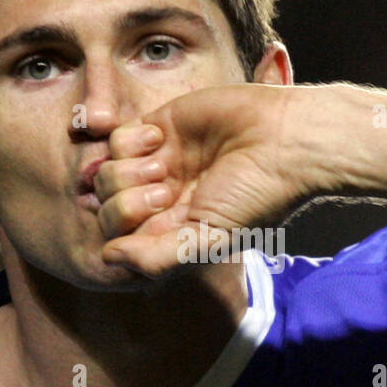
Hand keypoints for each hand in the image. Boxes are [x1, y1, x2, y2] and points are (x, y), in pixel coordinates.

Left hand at [94, 83, 321, 277]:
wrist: (282, 140)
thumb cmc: (254, 196)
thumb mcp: (209, 241)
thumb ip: (156, 258)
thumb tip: (108, 257)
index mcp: (172, 232)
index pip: (121, 242)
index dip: (125, 234)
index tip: (160, 222)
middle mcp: (160, 201)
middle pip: (106, 209)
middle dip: (128, 203)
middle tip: (166, 193)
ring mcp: (156, 164)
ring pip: (105, 175)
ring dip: (130, 172)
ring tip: (167, 167)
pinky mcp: (156, 127)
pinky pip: (114, 140)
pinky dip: (131, 142)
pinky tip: (161, 140)